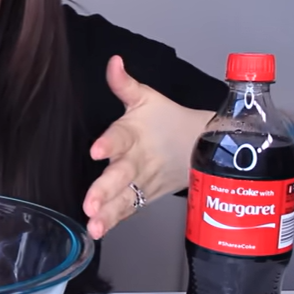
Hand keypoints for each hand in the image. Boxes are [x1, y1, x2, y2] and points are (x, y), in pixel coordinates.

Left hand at [83, 56, 213, 239]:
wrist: (204, 145)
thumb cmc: (168, 119)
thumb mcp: (146, 98)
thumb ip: (124, 84)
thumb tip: (113, 61)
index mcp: (134, 133)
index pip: (121, 136)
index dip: (109, 142)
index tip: (96, 150)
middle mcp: (138, 160)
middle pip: (121, 175)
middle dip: (105, 190)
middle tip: (90, 203)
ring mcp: (143, 182)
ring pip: (125, 199)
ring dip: (109, 213)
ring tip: (93, 225)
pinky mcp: (145, 197)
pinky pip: (129, 211)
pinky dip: (116, 222)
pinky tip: (98, 231)